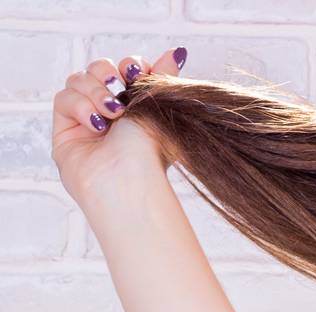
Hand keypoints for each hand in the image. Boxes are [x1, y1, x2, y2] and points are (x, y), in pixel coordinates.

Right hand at [51, 47, 186, 208]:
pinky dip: (79, 106)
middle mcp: (112, 111)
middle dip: (109, 72)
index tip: (139, 72)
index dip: (131, 65)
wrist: (128, 180)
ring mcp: (88, 119)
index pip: (125, 69)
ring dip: (95, 91)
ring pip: (78, 79)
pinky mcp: (66, 129)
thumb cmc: (150, 151)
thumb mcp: (161, 109)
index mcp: (138, 106)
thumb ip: (163, 78)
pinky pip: (63, 98)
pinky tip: (95, 124)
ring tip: (112, 113)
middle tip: (121, 87)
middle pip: (99, 69)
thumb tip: (177, 52)